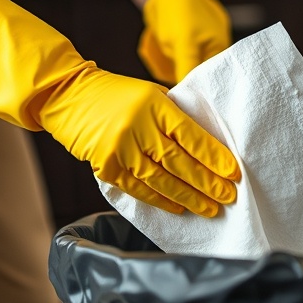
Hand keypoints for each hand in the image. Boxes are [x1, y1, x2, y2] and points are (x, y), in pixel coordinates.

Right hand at [0, 0, 239, 216]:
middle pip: (180, 162)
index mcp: (154, 104)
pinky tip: (179, 207)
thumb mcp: (151, 94)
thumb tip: (209, 148)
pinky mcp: (105, 166)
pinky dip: (160, 200)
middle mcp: (137, 127)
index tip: (234, 173)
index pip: (192, 136)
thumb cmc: (118, 94)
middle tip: (229, 197)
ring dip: (189, 197)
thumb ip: (175, 117)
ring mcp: (119, 148)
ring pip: (161, 180)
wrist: (68, 95)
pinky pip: (138, 188)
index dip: (215, 158)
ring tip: (210, 208)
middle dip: (207, 183)